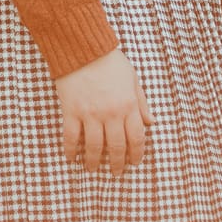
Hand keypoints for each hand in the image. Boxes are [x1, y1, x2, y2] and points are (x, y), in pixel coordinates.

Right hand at [53, 48, 150, 173]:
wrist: (83, 48)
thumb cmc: (110, 61)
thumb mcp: (133, 79)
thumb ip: (141, 102)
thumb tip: (151, 122)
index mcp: (129, 105)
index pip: (137, 137)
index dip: (137, 153)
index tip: (134, 162)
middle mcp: (111, 113)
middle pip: (116, 146)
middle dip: (117, 163)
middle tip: (115, 173)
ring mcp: (90, 114)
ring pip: (94, 147)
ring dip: (93, 161)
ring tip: (92, 169)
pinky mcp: (72, 111)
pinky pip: (71, 137)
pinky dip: (70, 150)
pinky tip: (71, 158)